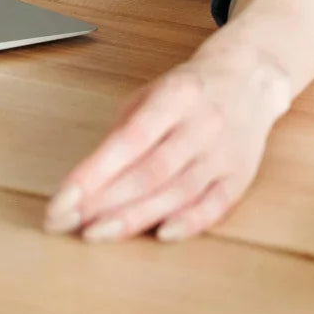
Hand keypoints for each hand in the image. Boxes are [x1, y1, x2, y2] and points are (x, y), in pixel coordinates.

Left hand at [42, 45, 290, 243]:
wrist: (250, 78)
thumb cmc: (190, 89)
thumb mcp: (152, 92)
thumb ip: (124, 129)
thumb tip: (91, 176)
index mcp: (176, 95)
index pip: (130, 139)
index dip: (94, 172)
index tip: (63, 198)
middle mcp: (202, 124)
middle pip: (151, 172)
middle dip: (105, 202)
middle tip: (67, 223)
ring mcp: (224, 152)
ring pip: (178, 193)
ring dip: (134, 218)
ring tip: (96, 234)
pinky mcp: (241, 176)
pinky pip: (215, 206)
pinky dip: (188, 223)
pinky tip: (159, 235)